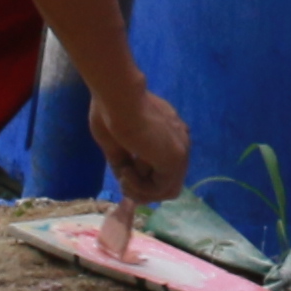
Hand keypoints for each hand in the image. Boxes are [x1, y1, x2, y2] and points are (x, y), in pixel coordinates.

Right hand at [88, 76, 190, 208]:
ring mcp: (180, 152)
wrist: (117, 99)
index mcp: (169, 135)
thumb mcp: (115, 143)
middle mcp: (180, 144)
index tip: (123, 176)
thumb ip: (124, 161)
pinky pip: (159, 190)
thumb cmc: (111, 113)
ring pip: (165, 191)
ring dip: (140, 190)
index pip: (164, 170)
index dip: (144, 180)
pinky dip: (139, 188)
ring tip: (124, 176)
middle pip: (167, 184)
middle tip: (122, 181)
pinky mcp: (175, 160)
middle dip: (142, 189)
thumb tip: (125, 180)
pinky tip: (127, 172)